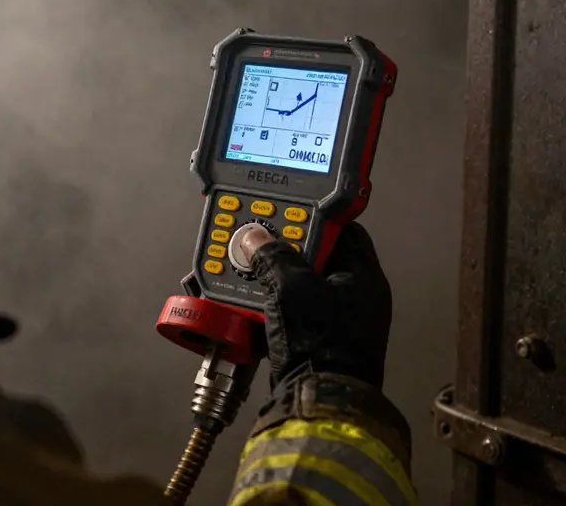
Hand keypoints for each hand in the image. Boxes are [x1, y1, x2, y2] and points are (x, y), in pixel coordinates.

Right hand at [240, 221, 391, 390]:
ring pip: (303, 282)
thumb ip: (272, 255)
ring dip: (275, 275)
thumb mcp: (291, 287)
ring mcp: (339, 320)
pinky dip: (275, 301)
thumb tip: (255, 238)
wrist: (317, 403)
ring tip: (250, 268)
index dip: (312, 215)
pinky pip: (296, 308)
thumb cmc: (319, 345)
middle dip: (285, 248)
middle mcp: (357, 296)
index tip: (286, 211)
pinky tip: (254, 299)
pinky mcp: (320, 340)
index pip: (341, 228)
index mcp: (363, 276)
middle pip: (317, 254)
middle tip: (260, 240)